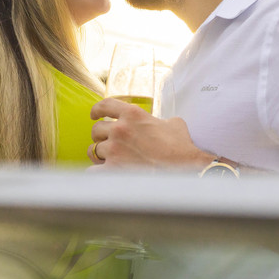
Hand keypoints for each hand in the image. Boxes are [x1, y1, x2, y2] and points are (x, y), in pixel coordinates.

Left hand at [88, 97, 212, 169]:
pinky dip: (98, 172)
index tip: (94, 115)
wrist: (185, 169)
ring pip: (93, 150)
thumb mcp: (173, 123)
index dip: (96, 110)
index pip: (105, 105)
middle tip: (109, 143)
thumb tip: (159, 125)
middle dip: (101, 137)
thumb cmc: (181, 147)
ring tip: (110, 160)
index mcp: (133, 114)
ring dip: (100, 155)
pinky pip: (93, 170)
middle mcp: (120, 129)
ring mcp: (115, 150)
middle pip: (96, 130)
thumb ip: (158, 120)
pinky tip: (106, 174)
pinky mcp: (113, 169)